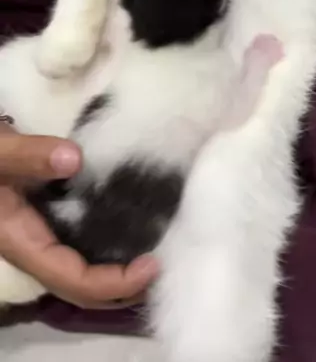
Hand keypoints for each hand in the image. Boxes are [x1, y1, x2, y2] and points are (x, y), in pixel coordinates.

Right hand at [0, 125, 157, 306]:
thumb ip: (27, 154)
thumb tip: (75, 159)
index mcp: (22, 240)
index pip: (73, 279)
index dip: (115, 281)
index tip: (153, 263)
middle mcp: (34, 246)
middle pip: (81, 287)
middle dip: (124, 289)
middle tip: (165, 266)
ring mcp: (41, 233)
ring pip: (81, 268)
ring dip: (119, 271)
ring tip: (158, 249)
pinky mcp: (47, 217)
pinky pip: (80, 244)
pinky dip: (109, 244)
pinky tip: (135, 223)